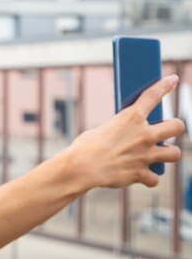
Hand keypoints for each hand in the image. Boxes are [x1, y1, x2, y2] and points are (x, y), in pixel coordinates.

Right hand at [67, 75, 184, 189]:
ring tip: (159, 155)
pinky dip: (148, 178)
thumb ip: (120, 130)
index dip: (165, 85)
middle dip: (175, 127)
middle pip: (177, 126)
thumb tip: (127, 137)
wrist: (80, 168)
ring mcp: (145, 155)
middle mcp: (144, 135)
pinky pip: (154, 178)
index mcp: (131, 118)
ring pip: (175, 153)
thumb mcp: (102, 130)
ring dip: (168, 153)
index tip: (172, 80)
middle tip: (165, 132)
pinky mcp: (140, 173)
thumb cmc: (85, 147)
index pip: (153, 95)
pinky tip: (143, 176)